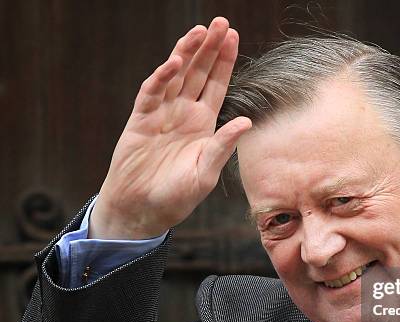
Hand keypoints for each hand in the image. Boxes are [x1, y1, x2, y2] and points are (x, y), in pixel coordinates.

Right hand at [90, 17, 250, 239]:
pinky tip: (174, 62)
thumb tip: (247, 122)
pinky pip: (151, 93)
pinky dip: (161, 77)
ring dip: (187, 54)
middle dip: (209, 48)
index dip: (224, 62)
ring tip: (199, 31)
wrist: (143, 209)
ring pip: (176, 76)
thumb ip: (223, 146)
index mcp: (203, 124)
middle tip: (220, 23)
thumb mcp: (207, 172)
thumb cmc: (177, 196)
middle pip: (199, 73)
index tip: (234, 37)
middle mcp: (184, 113)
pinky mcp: (140, 120)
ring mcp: (161, 114)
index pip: (217, 85)